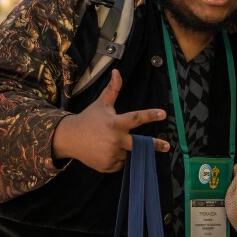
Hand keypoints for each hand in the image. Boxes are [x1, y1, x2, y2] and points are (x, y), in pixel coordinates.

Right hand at [52, 69, 168, 171]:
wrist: (69, 138)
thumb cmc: (89, 118)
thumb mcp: (101, 103)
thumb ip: (112, 89)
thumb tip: (117, 71)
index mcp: (116, 123)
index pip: (136, 118)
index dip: (151, 115)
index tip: (164, 114)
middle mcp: (115, 140)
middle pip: (140, 144)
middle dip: (155, 145)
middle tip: (167, 146)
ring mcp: (111, 154)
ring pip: (129, 154)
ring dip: (125, 149)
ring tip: (111, 142)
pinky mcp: (107, 166)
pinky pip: (120, 164)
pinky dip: (117, 159)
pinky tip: (106, 151)